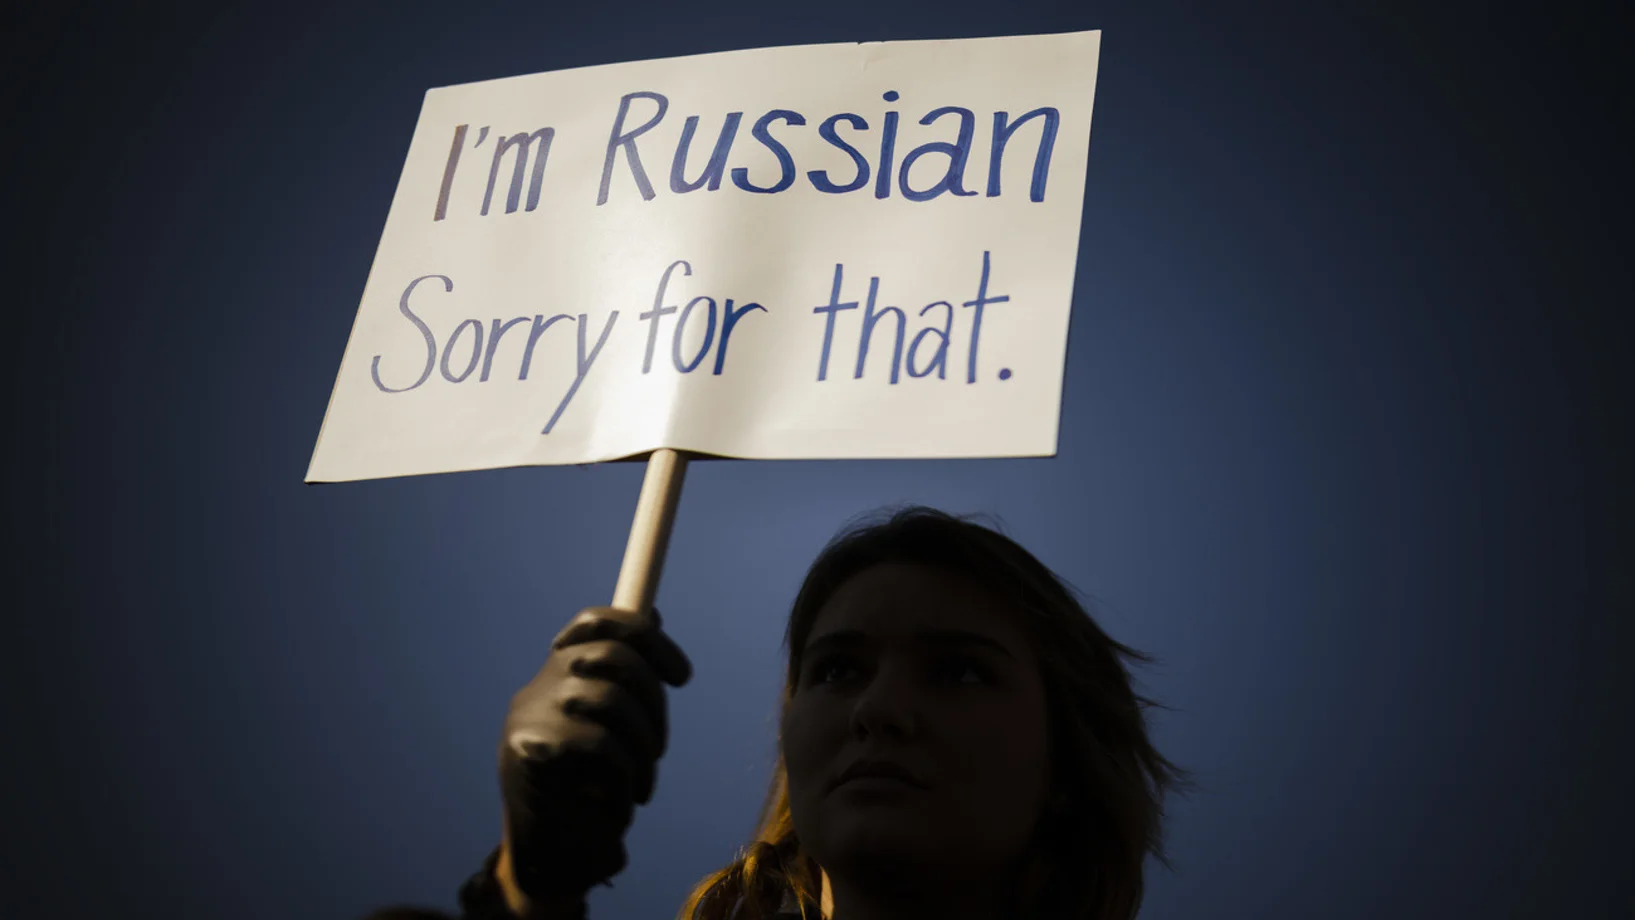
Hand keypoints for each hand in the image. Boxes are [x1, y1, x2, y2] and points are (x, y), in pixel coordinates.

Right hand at [497, 606, 692, 905]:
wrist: (549, 858)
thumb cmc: (589, 790)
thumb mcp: (611, 727)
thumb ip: (625, 677)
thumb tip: (653, 614)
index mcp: (557, 676)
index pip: (595, 622)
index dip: (645, 636)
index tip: (683, 677)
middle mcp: (537, 686)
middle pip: (613, 655)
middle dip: (653, 701)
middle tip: (658, 749)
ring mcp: (529, 716)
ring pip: (611, 700)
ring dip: (643, 748)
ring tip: (642, 783)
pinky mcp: (528, 751)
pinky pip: (599, 745)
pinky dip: (624, 779)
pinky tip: (623, 804)